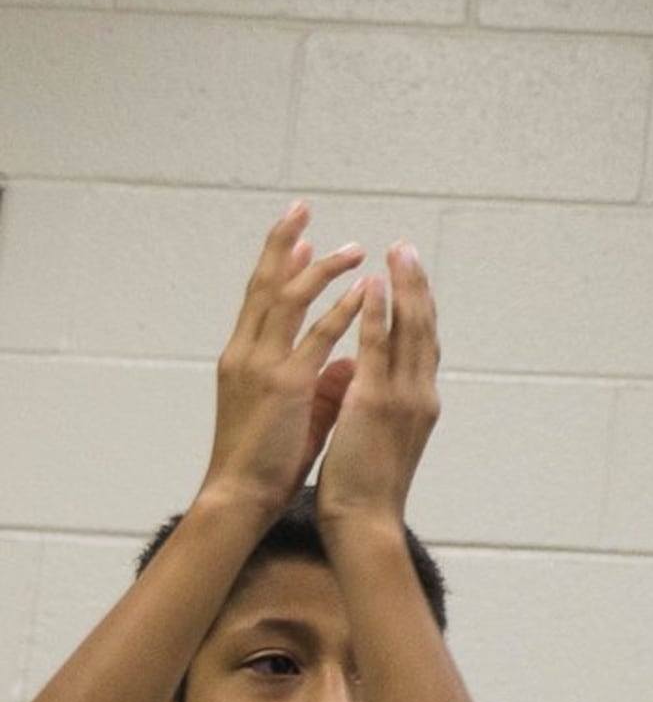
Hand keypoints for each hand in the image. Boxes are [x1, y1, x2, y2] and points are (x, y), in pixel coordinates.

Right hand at [203, 205, 367, 513]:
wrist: (241, 494)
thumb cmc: (268, 456)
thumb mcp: (293, 409)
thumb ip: (317, 380)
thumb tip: (345, 363)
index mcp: (244, 356)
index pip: (260, 298)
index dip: (277, 262)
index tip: (298, 234)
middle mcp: (247, 353)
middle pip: (264, 284)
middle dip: (282, 243)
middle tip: (301, 207)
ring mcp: (264, 367)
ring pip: (288, 301)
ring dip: (322, 270)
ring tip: (354, 249)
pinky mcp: (285, 386)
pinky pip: (316, 339)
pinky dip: (340, 312)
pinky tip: (362, 292)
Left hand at [315, 243, 441, 530]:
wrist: (365, 521)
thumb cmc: (362, 487)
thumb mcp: (370, 435)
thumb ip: (368, 399)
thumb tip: (354, 376)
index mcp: (418, 402)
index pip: (421, 344)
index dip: (417, 307)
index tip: (409, 275)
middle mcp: (420, 394)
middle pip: (424, 328)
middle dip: (417, 286)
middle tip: (407, 249)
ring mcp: (403, 397)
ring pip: (409, 330)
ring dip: (404, 287)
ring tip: (397, 252)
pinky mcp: (379, 403)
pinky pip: (379, 349)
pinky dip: (378, 314)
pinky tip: (373, 285)